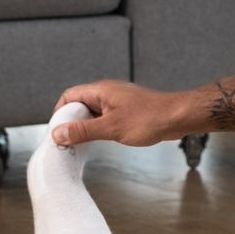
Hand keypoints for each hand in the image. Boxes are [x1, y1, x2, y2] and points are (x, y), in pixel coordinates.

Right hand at [51, 79, 195, 146]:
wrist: (177, 118)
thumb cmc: (150, 118)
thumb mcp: (111, 128)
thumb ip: (83, 130)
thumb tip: (59, 133)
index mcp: (101, 91)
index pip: (69, 95)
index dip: (59, 112)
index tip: (56, 129)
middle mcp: (108, 93)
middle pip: (79, 103)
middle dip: (71, 120)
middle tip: (67, 139)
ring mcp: (117, 101)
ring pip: (92, 112)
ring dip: (85, 125)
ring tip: (81, 142)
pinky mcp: (126, 110)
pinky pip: (105, 117)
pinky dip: (98, 127)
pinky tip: (100, 139)